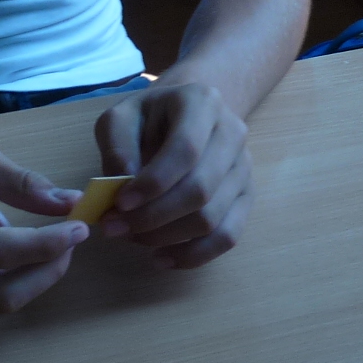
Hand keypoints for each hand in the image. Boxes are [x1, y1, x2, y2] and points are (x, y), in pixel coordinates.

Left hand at [93, 81, 253, 267]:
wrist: (186, 116)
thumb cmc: (149, 118)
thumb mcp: (121, 118)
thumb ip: (117, 147)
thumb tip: (122, 188)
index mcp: (202, 103)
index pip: (185, 150)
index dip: (153, 183)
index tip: (119, 204)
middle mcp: (232, 133)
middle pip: (200, 190)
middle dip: (153, 217)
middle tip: (115, 228)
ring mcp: (244, 167)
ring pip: (212, 218)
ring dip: (166, 237)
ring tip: (131, 237)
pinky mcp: (246, 196)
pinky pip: (228, 236)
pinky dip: (194, 255)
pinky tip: (162, 259)